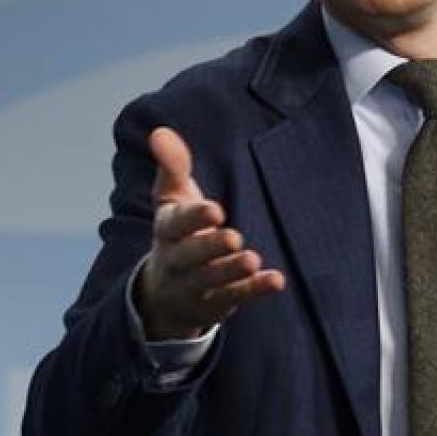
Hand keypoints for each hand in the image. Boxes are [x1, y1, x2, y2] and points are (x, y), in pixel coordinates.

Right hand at [134, 127, 284, 339]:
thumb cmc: (177, 232)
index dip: (194, 218)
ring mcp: (195, 285)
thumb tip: (160, 132)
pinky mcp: (216, 303)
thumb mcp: (171, 199)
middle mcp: (177, 260)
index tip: (216, 209)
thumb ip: (172, 166)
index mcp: (167, 230)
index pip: (176, 224)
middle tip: (234, 237)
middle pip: (190, 256)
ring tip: (252, 259)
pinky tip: (276, 280)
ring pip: (211, 281)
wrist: (166, 292)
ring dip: (231, 271)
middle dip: (209, 247)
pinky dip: (254, 290)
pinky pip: (235, 298)